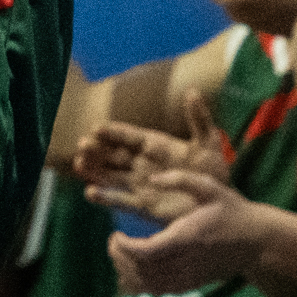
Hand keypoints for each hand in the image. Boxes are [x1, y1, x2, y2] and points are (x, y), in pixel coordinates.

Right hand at [72, 112, 228, 198]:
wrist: (217, 204)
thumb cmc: (213, 171)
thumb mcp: (209, 143)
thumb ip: (199, 119)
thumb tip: (192, 91)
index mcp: (155, 145)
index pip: (130, 136)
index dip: (115, 132)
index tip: (98, 128)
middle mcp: (142, 162)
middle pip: (114, 154)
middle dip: (97, 149)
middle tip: (82, 144)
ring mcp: (140, 183)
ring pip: (110, 174)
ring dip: (94, 169)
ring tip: (78, 164)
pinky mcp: (142, 205)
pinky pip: (120, 200)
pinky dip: (104, 197)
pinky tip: (90, 193)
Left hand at [106, 178, 254, 293]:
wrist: (258, 242)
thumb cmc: (233, 211)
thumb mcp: (210, 186)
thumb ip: (180, 179)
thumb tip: (152, 179)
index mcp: (188, 237)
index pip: (147, 252)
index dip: (124, 248)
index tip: (115, 234)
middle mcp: (187, 261)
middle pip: (142, 270)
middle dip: (120, 258)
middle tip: (115, 241)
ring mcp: (189, 276)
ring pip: (148, 285)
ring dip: (128, 272)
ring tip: (121, 254)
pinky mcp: (192, 284)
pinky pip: (160, 292)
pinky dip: (142, 285)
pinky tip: (135, 269)